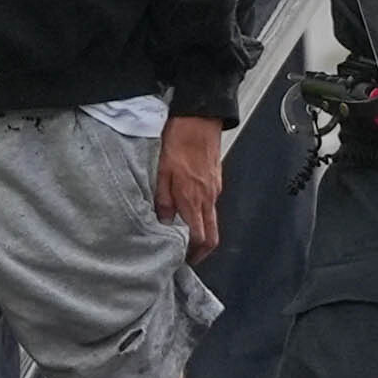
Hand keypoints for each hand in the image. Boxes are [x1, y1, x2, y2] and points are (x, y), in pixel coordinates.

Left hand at [155, 115, 224, 262]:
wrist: (199, 117)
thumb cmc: (178, 141)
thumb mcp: (161, 171)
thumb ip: (163, 200)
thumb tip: (165, 222)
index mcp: (193, 199)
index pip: (200, 238)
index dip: (193, 253)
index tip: (182, 259)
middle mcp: (208, 198)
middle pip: (213, 236)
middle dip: (202, 251)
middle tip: (187, 257)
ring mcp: (215, 189)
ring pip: (213, 220)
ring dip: (201, 232)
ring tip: (183, 235)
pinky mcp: (215, 179)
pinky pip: (212, 205)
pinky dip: (202, 215)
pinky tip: (188, 209)